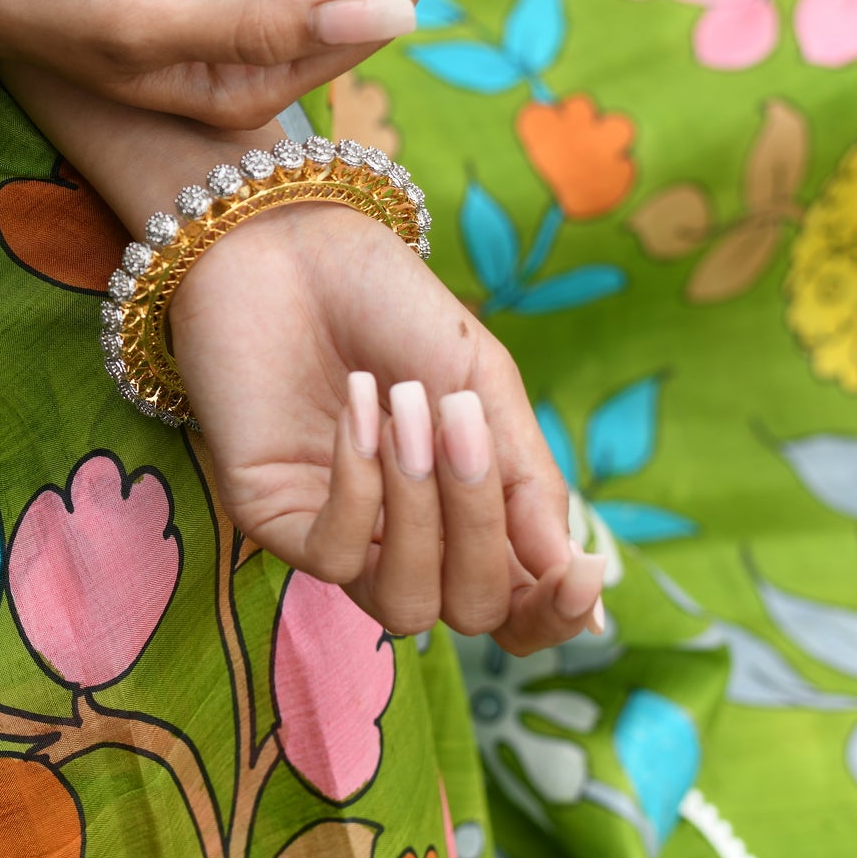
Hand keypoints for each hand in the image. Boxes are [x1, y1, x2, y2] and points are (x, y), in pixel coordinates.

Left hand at [173, 203, 605, 653]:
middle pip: (470, 611)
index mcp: (464, 512)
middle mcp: (404, 538)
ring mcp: (337, 534)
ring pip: (404, 605)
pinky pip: (332, 557)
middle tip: (462, 422)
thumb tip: (576, 578)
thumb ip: (526, 478)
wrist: (286, 245)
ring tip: (408, 410)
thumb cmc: (388, 305)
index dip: (554, 612)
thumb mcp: (481, 383)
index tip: (582, 569)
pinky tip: (358, 413)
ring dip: (421, 511)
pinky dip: (359, 489)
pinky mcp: (274, 518)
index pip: (517, 612)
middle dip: (481, 527)